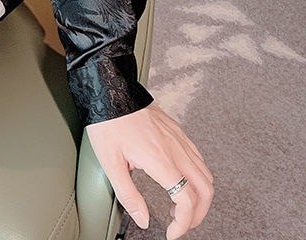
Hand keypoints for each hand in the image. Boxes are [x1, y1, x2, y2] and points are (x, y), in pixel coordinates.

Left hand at [85, 102, 213, 238]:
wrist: (109, 88)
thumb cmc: (107, 121)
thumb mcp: (109, 162)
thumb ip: (128, 194)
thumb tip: (143, 218)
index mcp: (161, 159)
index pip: (187, 200)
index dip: (184, 223)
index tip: (172, 233)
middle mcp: (176, 148)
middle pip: (205, 189)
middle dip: (199, 214)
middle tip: (182, 224)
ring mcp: (179, 138)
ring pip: (205, 173)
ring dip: (200, 195)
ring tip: (181, 205)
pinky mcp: (176, 130)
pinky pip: (198, 157)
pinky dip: (197, 176)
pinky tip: (180, 179)